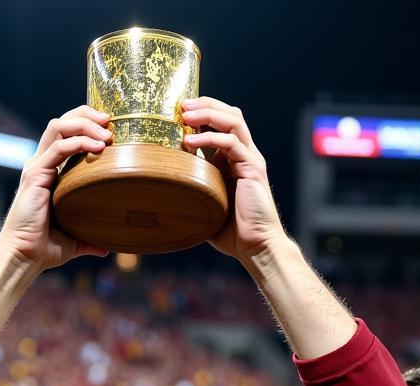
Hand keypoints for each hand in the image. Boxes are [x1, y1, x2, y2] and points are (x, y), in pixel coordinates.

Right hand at [0, 107, 112, 272]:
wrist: (24, 256)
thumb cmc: (44, 248)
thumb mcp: (73, 240)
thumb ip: (90, 239)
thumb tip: (107, 248)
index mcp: (49, 172)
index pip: (66, 134)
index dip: (87, 125)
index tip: (110, 130)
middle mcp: (41, 164)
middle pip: (62, 122)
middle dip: (87, 115)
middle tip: (111, 121)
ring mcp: (36, 167)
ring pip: (59, 127)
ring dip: (85, 124)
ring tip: (106, 134)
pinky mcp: (35, 175)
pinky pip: (58, 148)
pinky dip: (79, 142)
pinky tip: (97, 148)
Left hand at [181, 98, 286, 264]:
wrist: (256, 247)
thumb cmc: (232, 231)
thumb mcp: (206, 203)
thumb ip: (193, 188)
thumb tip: (163, 186)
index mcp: (235, 159)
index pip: (223, 122)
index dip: (203, 112)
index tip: (178, 112)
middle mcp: (245, 154)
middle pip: (230, 113)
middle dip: (205, 104)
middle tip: (180, 105)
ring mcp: (250, 160)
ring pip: (233, 121)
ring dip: (208, 113)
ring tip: (184, 115)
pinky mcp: (252, 169)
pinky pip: (232, 143)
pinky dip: (210, 138)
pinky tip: (190, 142)